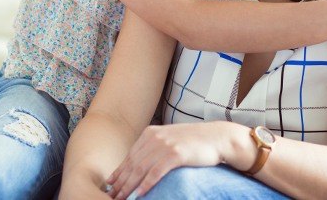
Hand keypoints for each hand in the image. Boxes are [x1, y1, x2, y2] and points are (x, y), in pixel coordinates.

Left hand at [106, 123, 224, 198]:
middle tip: (112, 196)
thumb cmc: (193, 141)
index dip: (119, 172)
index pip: (130, 156)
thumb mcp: (169, 139)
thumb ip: (154, 147)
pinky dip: (146, 185)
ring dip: (129, 187)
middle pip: (133, 164)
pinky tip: (139, 194)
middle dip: (121, 182)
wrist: (216, 137)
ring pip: (141, 170)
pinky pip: (156, 172)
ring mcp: (165, 145)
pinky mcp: (176, 154)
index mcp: (150, 133)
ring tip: (122, 199)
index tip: (110, 185)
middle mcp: (155, 138)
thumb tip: (137, 164)